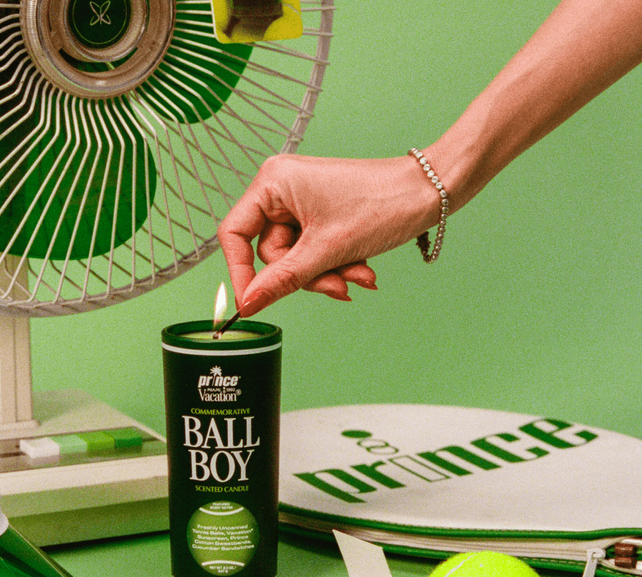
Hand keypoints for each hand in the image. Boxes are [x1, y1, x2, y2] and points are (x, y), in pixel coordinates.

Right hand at [217, 153, 439, 314]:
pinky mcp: (320, 215)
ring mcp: (302, 203)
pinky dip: (335, 265)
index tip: (251, 303)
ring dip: (326, 274)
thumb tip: (248, 304)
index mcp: (273, 183)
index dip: (240, 272)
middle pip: (270, 254)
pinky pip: (313, 253)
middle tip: (337, 286)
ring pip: (295, 259)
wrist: (431, 193)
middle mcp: (282, 190)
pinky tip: (360, 268)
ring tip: (358, 275)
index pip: (234, 234)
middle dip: (306, 275)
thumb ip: (281, 280)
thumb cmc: (383, 203)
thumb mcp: (325, 251)